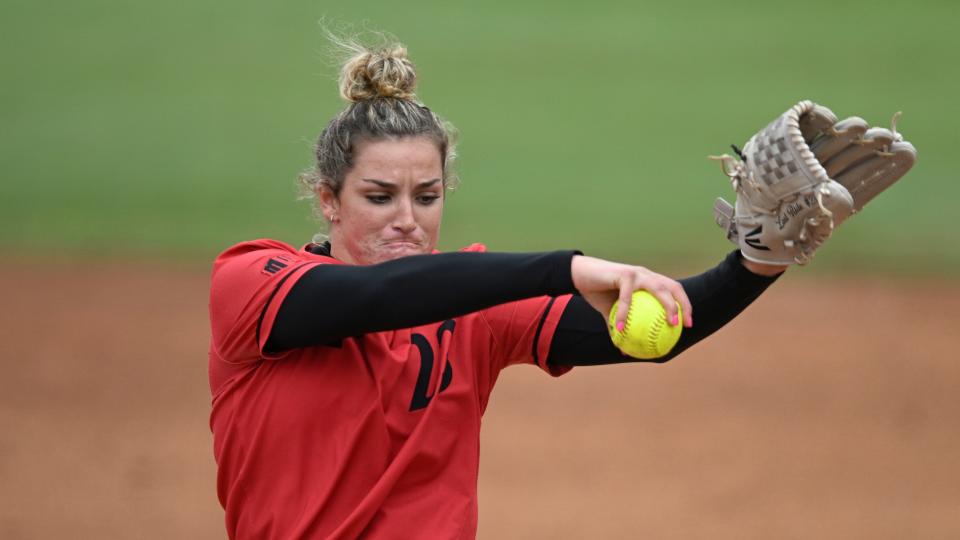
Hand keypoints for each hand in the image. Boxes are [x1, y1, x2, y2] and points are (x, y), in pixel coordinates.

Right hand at [570, 255, 692, 330]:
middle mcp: (646, 275)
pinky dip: (624, 315)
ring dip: (668, 306)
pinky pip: (627, 298)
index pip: (673, 290)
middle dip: (683, 305)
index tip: (687, 325)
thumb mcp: (610, 313)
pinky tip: (621, 330)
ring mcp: (636, 273)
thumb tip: (625, 350)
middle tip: (682, 325)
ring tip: (670, 324)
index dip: (684, 305)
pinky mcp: (624, 275)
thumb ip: (620, 327)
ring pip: (659, 288)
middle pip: (672, 287)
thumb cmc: (597, 292)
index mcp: (647, 281)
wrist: (579, 275)